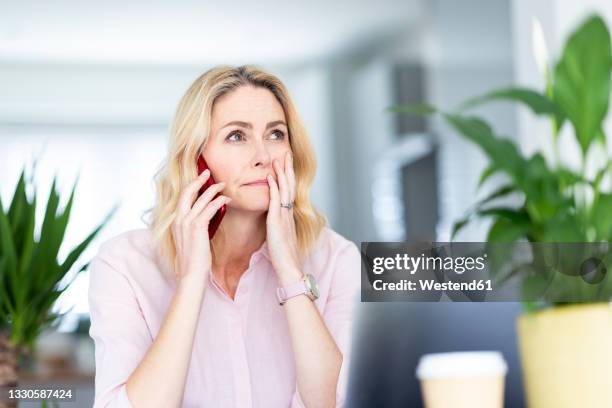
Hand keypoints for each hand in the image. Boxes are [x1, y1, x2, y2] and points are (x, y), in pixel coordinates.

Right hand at [172, 169, 231, 284]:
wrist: (191, 273)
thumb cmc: (193, 259)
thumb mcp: (189, 239)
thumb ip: (193, 226)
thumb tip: (204, 217)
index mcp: (175, 221)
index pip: (182, 197)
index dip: (190, 185)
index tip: (199, 178)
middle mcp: (178, 219)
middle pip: (187, 192)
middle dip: (198, 179)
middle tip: (208, 172)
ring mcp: (186, 222)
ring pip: (201, 198)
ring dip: (213, 189)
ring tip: (223, 185)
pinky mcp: (197, 227)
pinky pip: (209, 208)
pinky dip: (219, 202)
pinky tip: (226, 199)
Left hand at [266, 151, 302, 285]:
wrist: (289, 268)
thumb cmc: (283, 257)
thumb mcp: (280, 237)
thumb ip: (278, 227)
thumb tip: (273, 222)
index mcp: (288, 216)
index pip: (289, 191)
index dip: (287, 177)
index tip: (285, 164)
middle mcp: (288, 213)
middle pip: (289, 186)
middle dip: (288, 169)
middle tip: (286, 154)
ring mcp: (283, 216)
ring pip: (284, 190)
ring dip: (282, 173)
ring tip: (279, 159)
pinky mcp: (277, 222)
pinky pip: (276, 201)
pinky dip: (274, 188)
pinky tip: (271, 177)